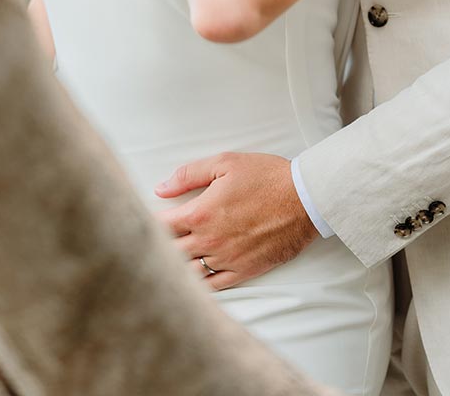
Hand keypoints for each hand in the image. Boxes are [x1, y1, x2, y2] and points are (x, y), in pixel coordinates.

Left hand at [154, 151, 318, 289]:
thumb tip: (161, 188)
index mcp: (200, 214)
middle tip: (153, 243)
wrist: (304, 199)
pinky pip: (212, 286)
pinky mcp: (243, 271)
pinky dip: (198, 284)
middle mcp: (209, 242)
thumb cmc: (266, 177)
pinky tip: (193, 279)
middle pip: (169, 254)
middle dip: (158, 248)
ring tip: (170, 262)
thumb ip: (189, 174)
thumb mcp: (226, 163)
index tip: (145, 220)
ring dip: (176, 268)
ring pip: (187, 274)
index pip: (160, 226)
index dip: (149, 224)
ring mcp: (225, 260)